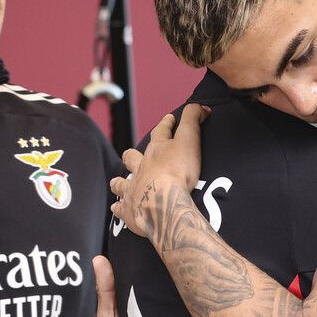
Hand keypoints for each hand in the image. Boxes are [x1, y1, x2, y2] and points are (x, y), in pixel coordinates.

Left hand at [109, 104, 207, 237]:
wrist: (163, 202)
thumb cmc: (178, 172)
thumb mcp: (190, 140)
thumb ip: (193, 121)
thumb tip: (199, 106)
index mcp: (156, 151)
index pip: (161, 132)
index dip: (166, 124)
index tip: (168, 119)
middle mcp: (140, 168)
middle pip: (132, 158)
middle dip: (131, 155)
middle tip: (130, 155)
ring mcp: (133, 189)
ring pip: (122, 183)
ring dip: (119, 181)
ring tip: (117, 182)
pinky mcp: (130, 210)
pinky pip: (121, 208)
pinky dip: (118, 207)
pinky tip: (116, 207)